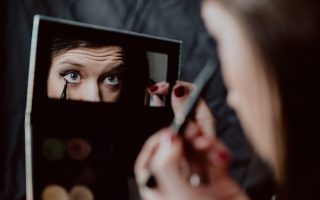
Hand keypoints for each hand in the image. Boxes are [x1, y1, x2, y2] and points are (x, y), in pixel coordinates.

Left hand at [135, 82, 248, 199]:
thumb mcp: (179, 196)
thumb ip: (166, 165)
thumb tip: (165, 140)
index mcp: (159, 191)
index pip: (147, 163)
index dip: (153, 145)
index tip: (165, 133)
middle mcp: (175, 184)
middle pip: (172, 152)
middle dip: (182, 139)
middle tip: (190, 130)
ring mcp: (196, 180)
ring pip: (193, 150)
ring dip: (201, 142)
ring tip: (207, 142)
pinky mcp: (217, 177)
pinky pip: (212, 155)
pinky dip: (216, 150)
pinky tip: (221, 155)